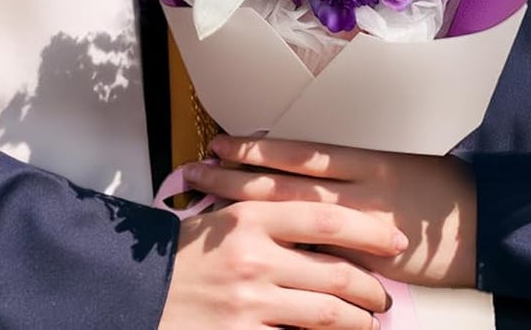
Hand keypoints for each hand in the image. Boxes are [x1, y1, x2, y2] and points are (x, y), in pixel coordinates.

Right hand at [159, 197, 403, 328]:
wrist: (136, 291)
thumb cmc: (184, 253)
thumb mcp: (225, 218)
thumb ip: (270, 211)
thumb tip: (324, 214)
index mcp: (251, 216)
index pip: (326, 220)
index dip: (368, 231)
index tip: (394, 240)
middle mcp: (253, 257)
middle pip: (334, 272)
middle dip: (370, 287)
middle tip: (385, 294)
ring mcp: (248, 301)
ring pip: (324, 313)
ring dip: (356, 321)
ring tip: (369, 323)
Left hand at [187, 137, 477, 290]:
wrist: (486, 223)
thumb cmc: (442, 195)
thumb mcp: (395, 173)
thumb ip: (352, 178)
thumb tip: (306, 180)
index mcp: (363, 162)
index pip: (296, 153)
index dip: (255, 149)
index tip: (220, 144)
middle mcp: (355, 191)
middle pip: (281, 184)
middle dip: (234, 179)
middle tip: (193, 172)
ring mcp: (359, 229)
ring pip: (291, 220)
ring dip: (248, 214)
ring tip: (208, 210)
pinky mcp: (367, 263)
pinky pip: (319, 261)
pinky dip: (287, 258)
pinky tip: (257, 259)